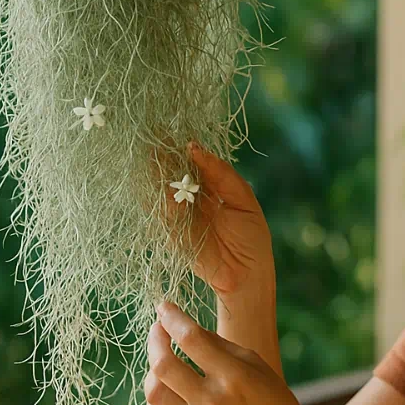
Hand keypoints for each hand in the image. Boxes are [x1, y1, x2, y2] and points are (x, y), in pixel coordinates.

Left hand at [145, 300, 314, 404]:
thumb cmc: (276, 403)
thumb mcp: (258, 366)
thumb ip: (221, 347)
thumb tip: (185, 330)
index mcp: (235, 376)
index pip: (191, 339)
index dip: (172, 318)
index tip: (163, 306)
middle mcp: (213, 401)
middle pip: (163, 365)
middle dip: (155, 340)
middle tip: (158, 330)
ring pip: (154, 392)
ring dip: (152, 369)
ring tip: (162, 360)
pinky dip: (154, 401)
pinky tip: (165, 390)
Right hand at [165, 141, 273, 297]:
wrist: (246, 275)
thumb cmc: (251, 238)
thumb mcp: (243, 200)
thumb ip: (222, 174)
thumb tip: (195, 148)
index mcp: (211, 186)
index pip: (192, 162)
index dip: (181, 147)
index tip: (168, 130)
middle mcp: (192, 198)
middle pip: (173, 173)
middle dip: (163, 156)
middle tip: (154, 137)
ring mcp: (179, 214)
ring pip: (162, 189)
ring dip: (156, 174)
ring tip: (153, 156)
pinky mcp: (170, 231)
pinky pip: (160, 211)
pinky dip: (158, 198)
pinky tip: (159, 184)